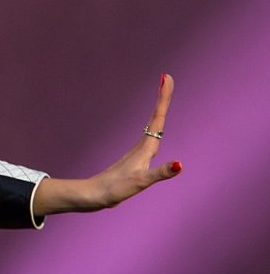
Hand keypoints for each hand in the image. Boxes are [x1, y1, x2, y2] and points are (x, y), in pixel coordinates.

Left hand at [34, 74, 181, 215]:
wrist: (93, 195)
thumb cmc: (115, 189)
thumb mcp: (141, 182)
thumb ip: (161, 173)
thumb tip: (180, 164)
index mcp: (145, 148)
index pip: (158, 118)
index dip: (163, 98)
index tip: (166, 78)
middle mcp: (141, 147)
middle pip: (156, 117)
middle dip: (163, 98)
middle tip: (168, 79)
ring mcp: (137, 153)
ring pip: (152, 126)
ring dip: (159, 110)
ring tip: (164, 97)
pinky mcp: (134, 160)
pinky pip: (149, 137)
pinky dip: (155, 127)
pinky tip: (155, 131)